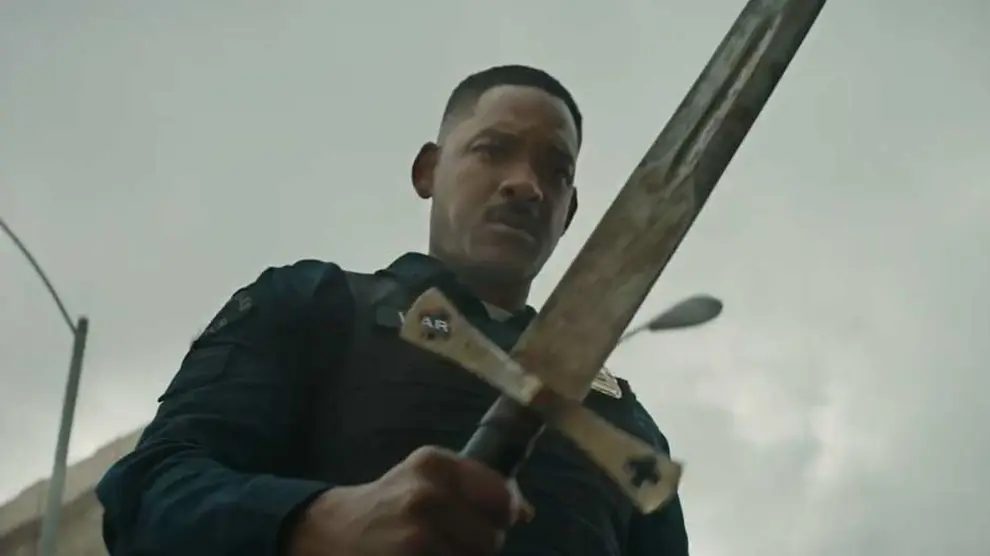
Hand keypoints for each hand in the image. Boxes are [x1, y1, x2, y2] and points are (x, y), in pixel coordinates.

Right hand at [286, 446, 531, 555]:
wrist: (331, 532)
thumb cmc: (390, 503)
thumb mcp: (427, 477)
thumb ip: (477, 485)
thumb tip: (525, 511)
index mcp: (435, 463)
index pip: (502, 496)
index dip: (504, 512)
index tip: (493, 518)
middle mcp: (426, 493)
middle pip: (492, 536)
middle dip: (480, 542)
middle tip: (452, 538)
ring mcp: (416, 533)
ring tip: (435, 549)